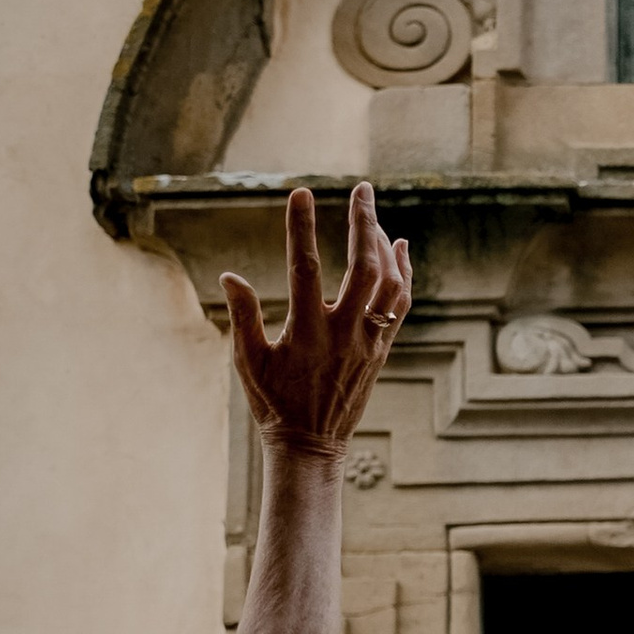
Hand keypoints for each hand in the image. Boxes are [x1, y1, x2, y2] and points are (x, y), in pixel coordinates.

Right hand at [221, 183, 410, 460]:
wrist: (312, 445)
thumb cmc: (273, 403)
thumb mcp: (248, 362)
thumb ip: (243, 317)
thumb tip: (230, 276)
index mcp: (306, 332)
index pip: (303, 268)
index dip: (301, 228)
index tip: (300, 193)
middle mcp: (343, 333)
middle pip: (363, 267)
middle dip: (363, 222)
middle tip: (362, 188)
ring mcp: (368, 342)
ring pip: (388, 284)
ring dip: (383, 244)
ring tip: (373, 215)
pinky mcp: (382, 351)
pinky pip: (400, 306)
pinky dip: (403, 274)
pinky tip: (398, 249)